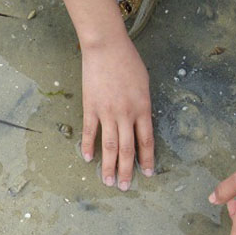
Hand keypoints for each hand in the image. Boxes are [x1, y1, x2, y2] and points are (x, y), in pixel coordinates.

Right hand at [56, 0, 154, 188]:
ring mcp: (107, 112)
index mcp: (142, 108)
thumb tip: (140, 123)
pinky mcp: (90, 107)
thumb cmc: (128, 61)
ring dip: (108, 166)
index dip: (147, 159)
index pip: (146, 141)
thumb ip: (143, 106)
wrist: (106, 47)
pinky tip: (88, 158)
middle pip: (127, 149)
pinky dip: (88, 146)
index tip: (147, 174)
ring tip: (107, 181)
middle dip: (127, 170)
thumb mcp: (144, 84)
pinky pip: (90, 131)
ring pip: (109, 146)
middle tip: (125, 187)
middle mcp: (126, 114)